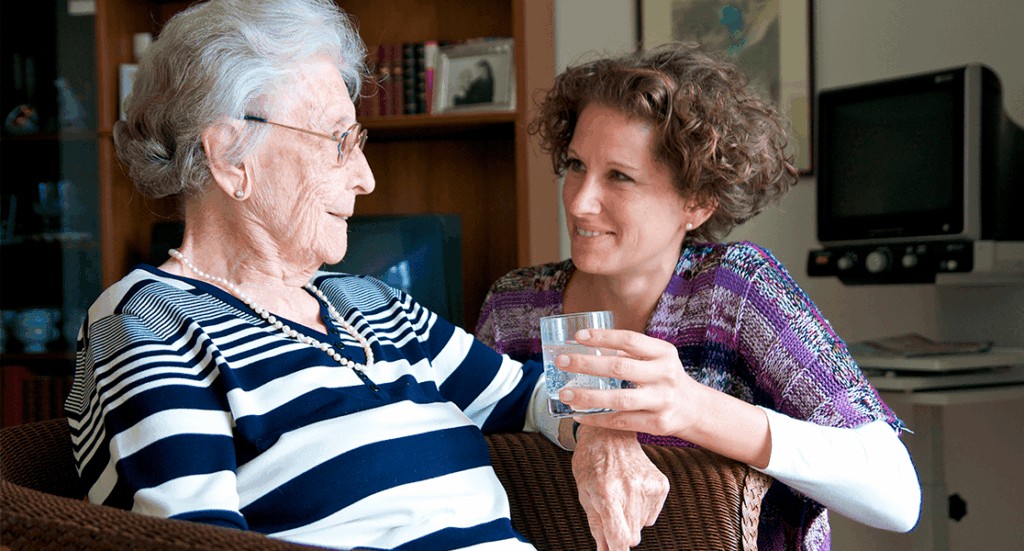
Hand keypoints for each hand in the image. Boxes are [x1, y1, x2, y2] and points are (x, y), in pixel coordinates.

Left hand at [558, 329, 703, 438]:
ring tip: (565, 394)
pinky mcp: (658, 424)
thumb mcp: (655, 359)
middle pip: (620, 368)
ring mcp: (662, 401)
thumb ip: (627, 353)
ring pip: (619, 399)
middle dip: (586, 364)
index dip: (603, 337)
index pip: (630, 340)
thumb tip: (583, 346)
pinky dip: (597, 419)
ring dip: (588, 397)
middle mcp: (665, 375)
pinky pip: (622, 422)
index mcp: (663, 352)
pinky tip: (578, 416)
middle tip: (562, 362)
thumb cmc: (663, 377)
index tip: (577, 336)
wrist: (694, 408)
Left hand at [572, 424, 668, 550]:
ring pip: (642, 526)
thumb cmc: (591, 463)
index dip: (617, 550)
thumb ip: (596, 526)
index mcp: (607, 493)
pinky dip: (641, 510)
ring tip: (620, 495)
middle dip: (620, 532)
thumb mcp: (584, 494)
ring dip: (630, 519)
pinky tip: (632, 490)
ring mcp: (649, 486)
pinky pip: (651, 516)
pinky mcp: (661, 485)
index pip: (619, 537)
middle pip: (632, 536)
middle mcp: (630, 489)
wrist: (610, 434)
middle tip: (611, 513)